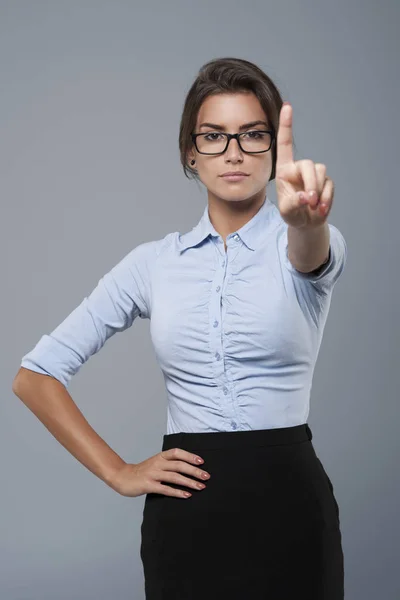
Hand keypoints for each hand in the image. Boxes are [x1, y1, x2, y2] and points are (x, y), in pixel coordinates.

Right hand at [110, 448, 210, 497]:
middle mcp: (157, 463)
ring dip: (189, 482)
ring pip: (175, 477)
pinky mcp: (149, 485)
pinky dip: (177, 492)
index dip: (190, 456)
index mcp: (160, 456)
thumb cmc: (142, 471)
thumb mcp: (155, 463)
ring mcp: (153, 474)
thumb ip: (168, 464)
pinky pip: (166, 489)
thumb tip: (188, 468)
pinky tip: (186, 495)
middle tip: (206, 476)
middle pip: (179, 465)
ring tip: (200, 486)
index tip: (201, 462)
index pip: (177, 453)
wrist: (122, 477)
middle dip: (194, 471)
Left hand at [275, 102, 334, 228]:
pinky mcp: (326, 180)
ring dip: (318, 191)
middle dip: (311, 184)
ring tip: (313, 207)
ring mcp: (313, 173)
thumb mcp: (287, 212)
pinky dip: (326, 199)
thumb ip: (293, 203)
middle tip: (309, 202)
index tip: (287, 106)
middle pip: (308, 165)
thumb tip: (306, 196)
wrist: (306, 223)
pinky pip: (329, 185)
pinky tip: (320, 209)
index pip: (284, 145)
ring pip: (320, 172)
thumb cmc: (292, 214)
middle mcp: (298, 168)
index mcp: (284, 171)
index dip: (286, 126)